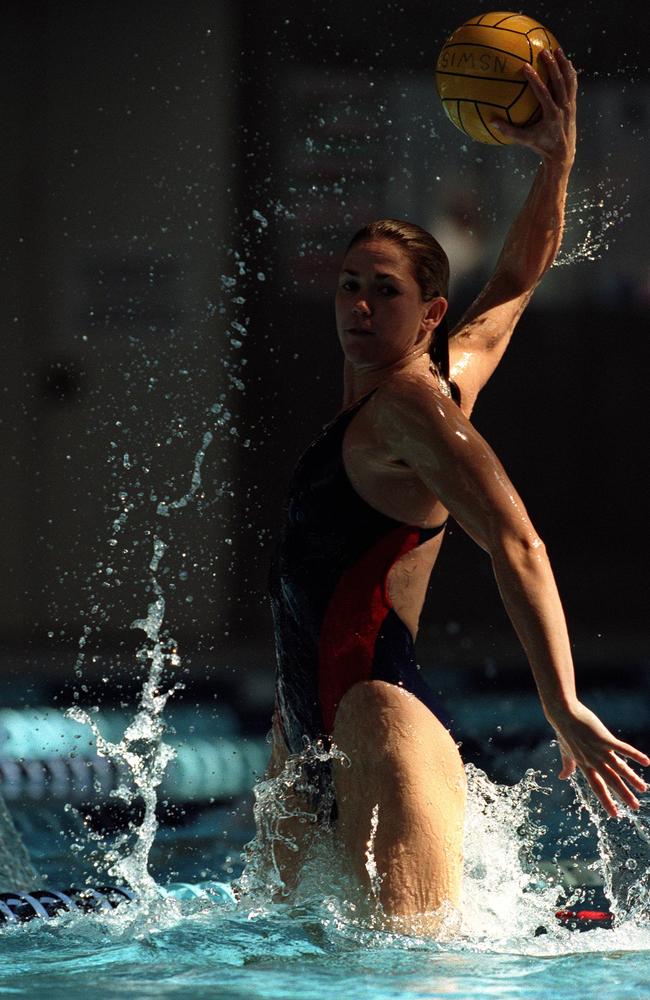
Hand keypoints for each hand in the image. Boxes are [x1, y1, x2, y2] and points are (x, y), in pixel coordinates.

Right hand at [491, 48, 576, 165]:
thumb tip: (491, 121)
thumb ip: (509, 131)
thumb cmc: (541, 146)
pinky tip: (565, 62)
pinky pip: (573, 84)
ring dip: (564, 64)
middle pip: (559, 82)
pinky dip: (570, 72)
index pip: (543, 94)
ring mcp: (570, 105)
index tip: (526, 67)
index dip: (535, 80)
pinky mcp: (573, 104)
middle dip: (552, 65)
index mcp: (551, 115)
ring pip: (569, 80)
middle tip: (544, 51)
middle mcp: (563, 108)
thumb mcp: (524, 140)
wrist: (562, 153)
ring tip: (557, 50)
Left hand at [549, 700, 648, 816]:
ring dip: (631, 779)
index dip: (606, 801)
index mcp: (584, 765)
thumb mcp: (565, 751)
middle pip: (610, 781)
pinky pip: (622, 748)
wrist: (562, 714)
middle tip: (635, 807)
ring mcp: (599, 750)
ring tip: (643, 789)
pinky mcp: (604, 738)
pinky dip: (634, 755)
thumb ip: (567, 765)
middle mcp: (592, 760)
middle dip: (624, 795)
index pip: (597, 787)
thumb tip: (562, 777)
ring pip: (618, 768)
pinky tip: (646, 762)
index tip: (615, 815)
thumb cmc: (564, 731)